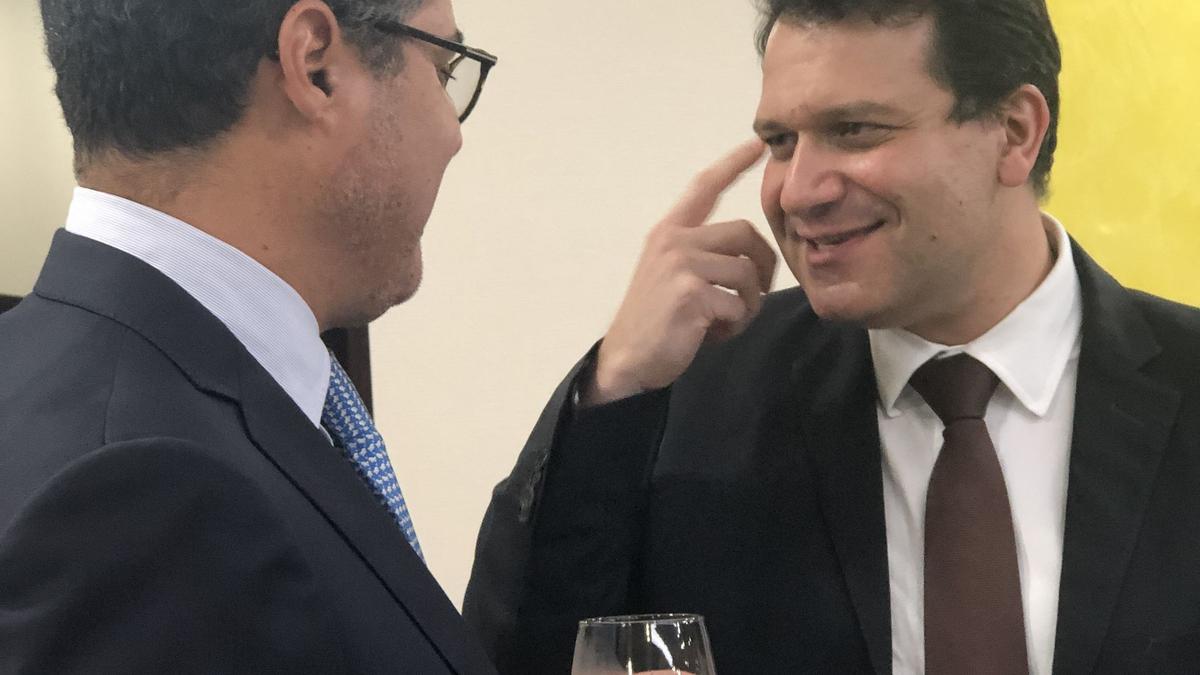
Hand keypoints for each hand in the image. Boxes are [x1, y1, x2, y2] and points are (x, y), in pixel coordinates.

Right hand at [582, 139, 776, 406]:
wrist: (627, 360)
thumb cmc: (656, 322)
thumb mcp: (670, 275)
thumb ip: (700, 254)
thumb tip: (749, 255)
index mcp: (668, 233)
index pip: (704, 187)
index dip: (733, 163)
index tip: (759, 144)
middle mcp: (673, 241)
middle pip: (745, 233)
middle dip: (763, 266)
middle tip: (756, 296)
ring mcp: (680, 265)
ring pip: (747, 272)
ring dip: (749, 303)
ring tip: (727, 321)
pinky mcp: (690, 292)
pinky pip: (739, 302)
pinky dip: (736, 324)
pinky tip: (713, 334)